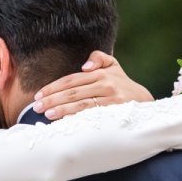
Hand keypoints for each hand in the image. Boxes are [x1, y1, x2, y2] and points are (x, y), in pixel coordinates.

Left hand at [32, 51, 153, 120]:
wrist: (145, 100)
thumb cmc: (122, 83)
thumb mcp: (113, 65)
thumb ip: (98, 58)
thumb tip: (85, 67)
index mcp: (101, 73)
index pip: (70, 80)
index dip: (53, 87)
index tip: (38, 95)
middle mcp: (106, 84)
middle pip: (73, 92)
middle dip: (52, 99)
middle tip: (36, 106)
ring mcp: (112, 98)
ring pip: (82, 104)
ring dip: (62, 109)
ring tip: (47, 115)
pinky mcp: (116, 111)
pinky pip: (94, 115)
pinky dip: (78, 118)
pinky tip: (65, 122)